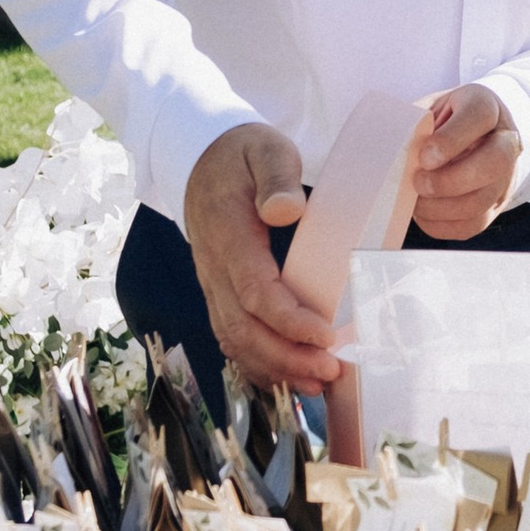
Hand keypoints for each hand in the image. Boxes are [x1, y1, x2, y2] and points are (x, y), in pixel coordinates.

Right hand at [183, 124, 345, 394]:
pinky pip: (231, 337)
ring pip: (235, 339)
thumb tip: (286, 209)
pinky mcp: (218, 292)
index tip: (326, 335)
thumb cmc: (242, 155)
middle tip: (330, 370)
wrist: (199, 160)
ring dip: (274, 367)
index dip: (289, 320)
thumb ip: (276, 177)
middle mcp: (214, 268)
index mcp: (229, 236)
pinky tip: (288, 377)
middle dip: (286, 356)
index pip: (255, 291)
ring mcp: (213, 284)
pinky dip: (258, 363)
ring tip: (318, 382)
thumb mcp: (264, 149)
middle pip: (243, 328)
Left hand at [412, 85, 520, 241]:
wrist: (471, 139)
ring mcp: (505, 177)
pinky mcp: (496, 205)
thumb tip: (391, 148)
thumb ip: (416, 123)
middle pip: (495, 163)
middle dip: (450, 180)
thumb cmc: (444, 122)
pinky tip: (425, 213)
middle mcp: (506, 141)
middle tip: (419, 182)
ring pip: (483, 200)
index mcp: (487, 106)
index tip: (425, 156)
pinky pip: (474, 224)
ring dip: (442, 207)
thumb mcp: (431, 109)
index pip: (481, 116)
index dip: (452, 139)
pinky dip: (443, 224)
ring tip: (417, 201)